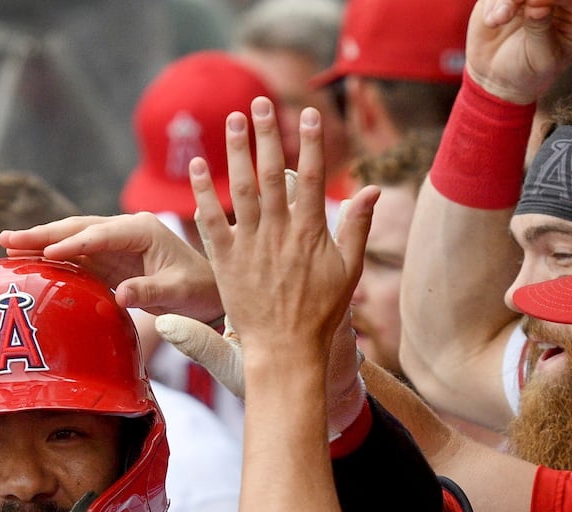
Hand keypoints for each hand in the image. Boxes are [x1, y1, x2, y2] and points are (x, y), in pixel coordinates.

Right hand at [0, 213, 223, 321]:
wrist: (207, 293)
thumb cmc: (198, 290)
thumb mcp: (178, 292)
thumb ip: (150, 291)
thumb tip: (120, 296)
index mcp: (142, 230)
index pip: (99, 234)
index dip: (72, 244)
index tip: (46, 253)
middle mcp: (124, 230)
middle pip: (77, 228)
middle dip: (42, 233)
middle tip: (7, 238)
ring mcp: (114, 243)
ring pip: (71, 237)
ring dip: (40, 241)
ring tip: (6, 244)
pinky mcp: (108, 259)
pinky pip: (75, 255)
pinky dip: (51, 256)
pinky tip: (27, 260)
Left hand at [170, 107, 371, 437]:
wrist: (287, 350)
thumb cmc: (321, 313)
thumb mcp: (349, 270)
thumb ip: (358, 227)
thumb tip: (374, 189)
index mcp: (310, 232)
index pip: (313, 177)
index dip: (311, 143)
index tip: (308, 113)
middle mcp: (279, 234)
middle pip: (273, 173)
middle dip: (267, 135)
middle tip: (260, 103)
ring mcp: (250, 247)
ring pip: (241, 189)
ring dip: (236, 151)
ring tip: (230, 119)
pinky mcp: (225, 262)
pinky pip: (211, 221)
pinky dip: (203, 193)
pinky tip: (198, 165)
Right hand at [466, 0, 571, 103]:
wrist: (498, 76)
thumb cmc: (528, 70)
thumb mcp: (541, 58)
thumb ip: (541, 30)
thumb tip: (537, 4)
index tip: (533, 5)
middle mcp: (559, 0)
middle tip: (511, 7)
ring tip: (499, 20)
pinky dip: (493, 4)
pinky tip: (492, 22)